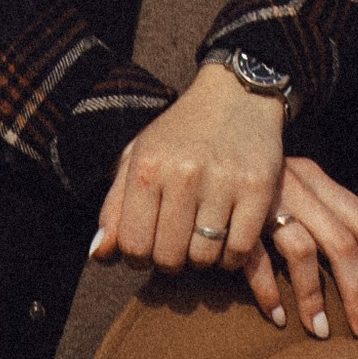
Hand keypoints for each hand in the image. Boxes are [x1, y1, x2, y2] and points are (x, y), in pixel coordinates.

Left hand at [91, 60, 283, 282]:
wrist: (236, 96)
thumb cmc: (179, 134)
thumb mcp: (138, 158)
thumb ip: (114, 207)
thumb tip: (100, 255)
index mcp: (147, 168)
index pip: (133, 245)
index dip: (138, 258)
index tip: (149, 248)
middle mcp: (183, 174)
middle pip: (169, 257)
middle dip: (171, 261)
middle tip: (178, 246)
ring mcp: (222, 182)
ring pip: (204, 257)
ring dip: (202, 259)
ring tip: (202, 239)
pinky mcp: (257, 189)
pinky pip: (239, 250)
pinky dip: (231, 257)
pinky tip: (227, 239)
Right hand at [236, 157, 357, 343]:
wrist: (204, 139)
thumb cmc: (253, 179)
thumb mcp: (292, 185)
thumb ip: (318, 214)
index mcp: (316, 179)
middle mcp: (296, 186)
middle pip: (340, 242)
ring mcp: (264, 201)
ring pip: (302, 251)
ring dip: (313, 297)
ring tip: (321, 332)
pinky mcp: (232, 217)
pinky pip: (255, 259)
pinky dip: (269, 291)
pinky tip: (278, 317)